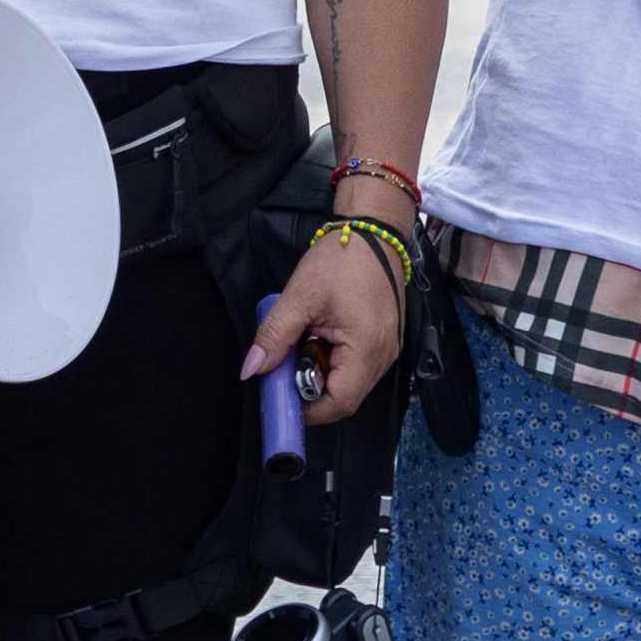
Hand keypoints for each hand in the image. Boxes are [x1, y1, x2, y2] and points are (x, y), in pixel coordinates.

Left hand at [244, 223, 410, 428]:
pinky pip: (359, 366)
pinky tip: (323, 335)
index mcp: (367, 349)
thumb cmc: (340, 259)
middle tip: (290, 362)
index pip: (339, 403)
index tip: (282, 394)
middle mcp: (385, 356)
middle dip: (313, 388)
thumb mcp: (299, 297)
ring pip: (352, 383)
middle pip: (345, 397)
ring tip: (307, 341)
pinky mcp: (385, 339)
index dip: (308, 409)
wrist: (372, 231)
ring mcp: (388, 348)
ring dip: (324, 372)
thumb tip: (252, 370)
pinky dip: (336, 360)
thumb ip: (274, 337)